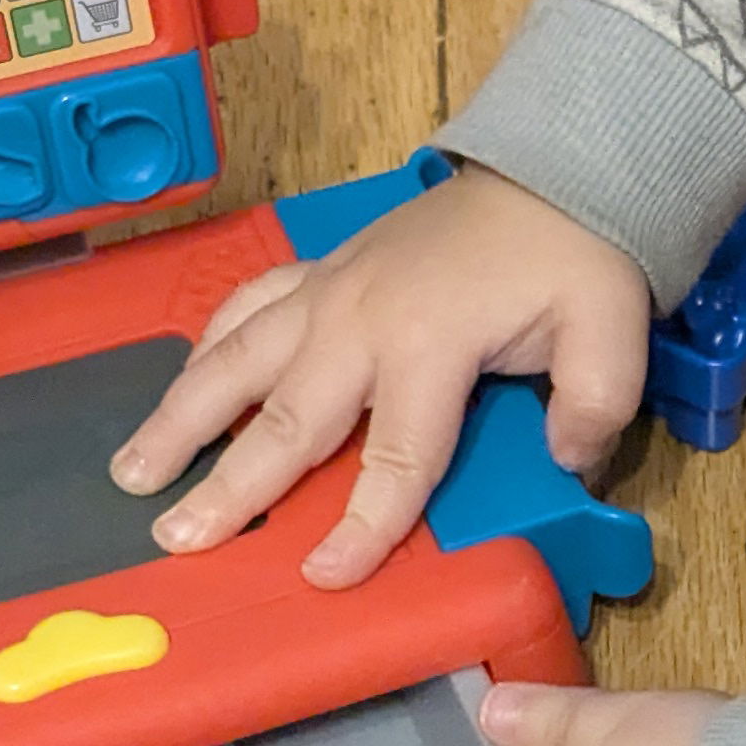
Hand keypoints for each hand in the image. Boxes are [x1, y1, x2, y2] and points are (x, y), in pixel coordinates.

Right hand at [109, 163, 651, 588]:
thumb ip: (593, 406)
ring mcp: (332, 290)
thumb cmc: (577, 256)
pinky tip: (183, 377)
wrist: (555, 169)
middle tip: (176, 537)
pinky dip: (210, 341)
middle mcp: (360, 319)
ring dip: (183, 416)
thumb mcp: (612, 331)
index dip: (363, 525)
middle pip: (287, 419)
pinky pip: (249, 305)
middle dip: (229, 484)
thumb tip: (565, 463)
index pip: (394, 458)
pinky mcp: (324, 269)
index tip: (325, 576)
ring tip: (134, 469)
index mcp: (430, 344)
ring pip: (239, 358)